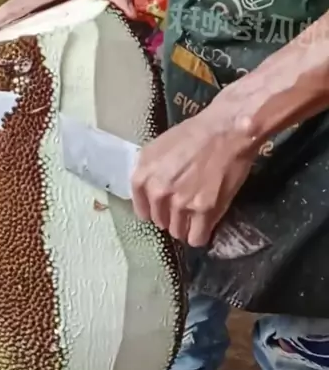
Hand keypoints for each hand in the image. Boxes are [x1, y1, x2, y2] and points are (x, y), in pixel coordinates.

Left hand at [131, 104, 257, 246]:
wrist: (226, 131)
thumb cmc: (193, 134)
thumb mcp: (156, 149)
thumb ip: (148, 174)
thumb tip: (148, 197)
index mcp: (142, 177)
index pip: (143, 212)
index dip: (156, 210)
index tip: (166, 207)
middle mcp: (157, 193)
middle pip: (161, 222)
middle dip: (172, 216)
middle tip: (187, 205)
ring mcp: (180, 203)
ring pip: (178, 232)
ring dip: (187, 226)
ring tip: (198, 214)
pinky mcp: (204, 211)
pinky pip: (197, 238)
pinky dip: (201, 234)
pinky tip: (206, 224)